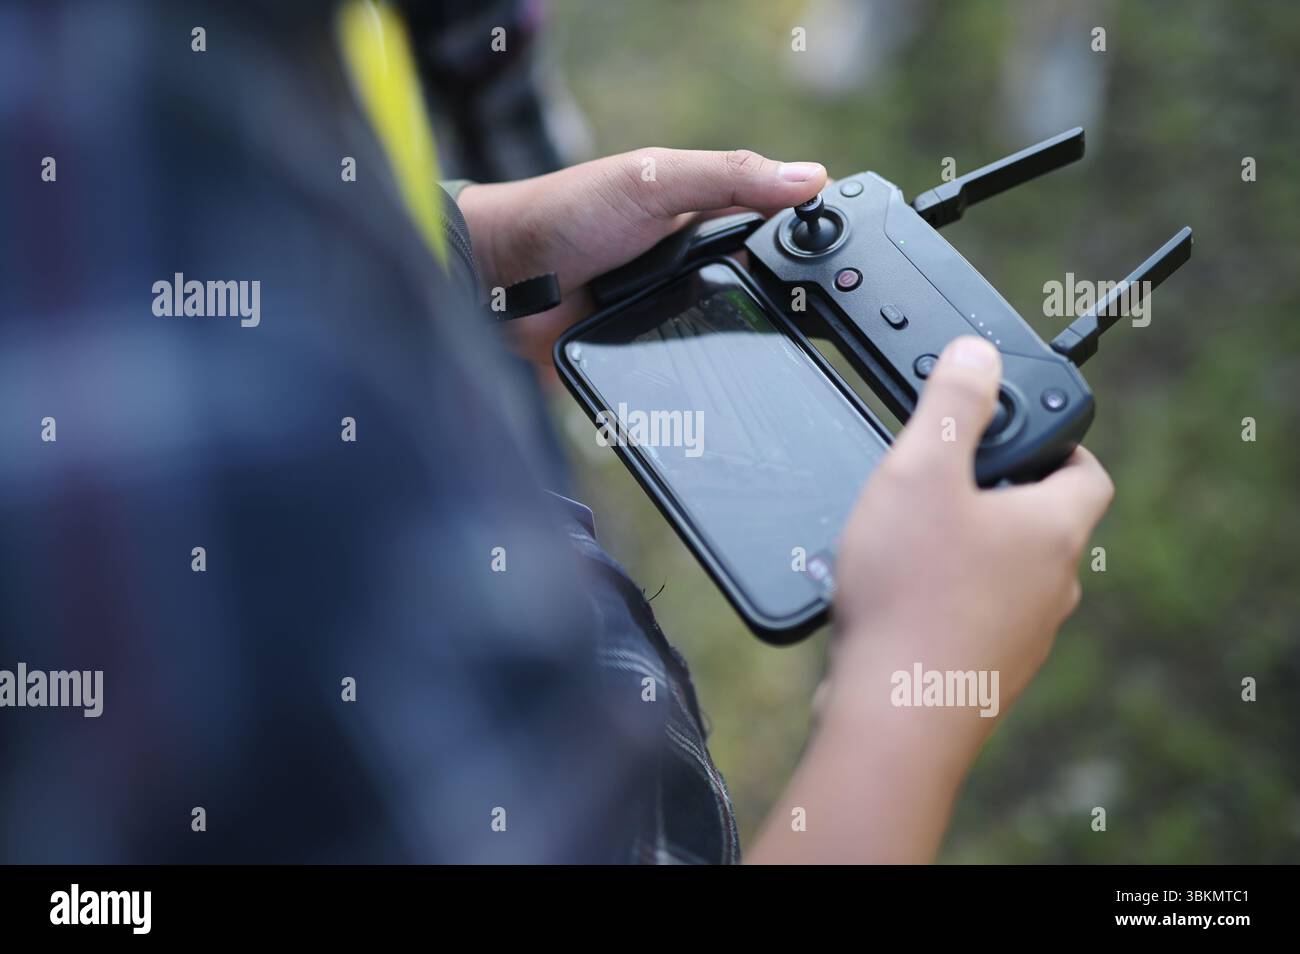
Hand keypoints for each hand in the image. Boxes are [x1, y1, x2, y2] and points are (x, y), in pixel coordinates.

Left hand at [456, 148, 826, 365]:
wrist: (499, 281)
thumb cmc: (566, 213)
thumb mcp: (653, 180)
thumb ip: (728, 176)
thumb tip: (810, 178)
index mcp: (702, 213)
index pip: (774, 227)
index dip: (809, 242)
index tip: (845, 261)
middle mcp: (692, 263)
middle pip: (760, 290)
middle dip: (784, 307)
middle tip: (816, 326)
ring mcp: (671, 311)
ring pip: (730, 338)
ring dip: (746, 348)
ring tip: (778, 366)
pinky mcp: (649, 354)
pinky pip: (691, 373)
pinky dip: (707, 379)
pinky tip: (730, 392)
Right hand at [827, 335, 1113, 749]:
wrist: (895, 716)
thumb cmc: (910, 593)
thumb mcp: (920, 470)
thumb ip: (950, 403)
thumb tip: (977, 354)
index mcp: (1052, 528)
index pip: (1088, 470)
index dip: (1062, 442)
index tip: (1023, 428)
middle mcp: (1052, 587)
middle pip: (1045, 524)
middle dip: (1001, 496)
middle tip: (945, 480)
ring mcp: (1023, 638)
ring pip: (1009, 576)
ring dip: (972, 552)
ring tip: (910, 542)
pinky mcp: (985, 674)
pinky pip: (976, 620)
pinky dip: (948, 601)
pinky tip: (896, 600)